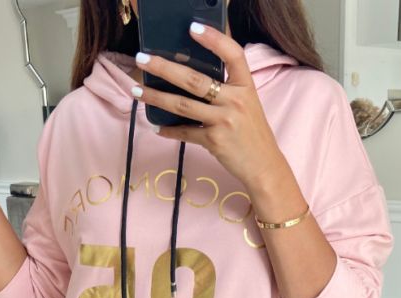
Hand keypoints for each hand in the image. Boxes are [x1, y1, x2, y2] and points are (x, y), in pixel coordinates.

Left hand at [132, 22, 281, 187]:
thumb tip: (194, 74)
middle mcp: (235, 101)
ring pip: (183, 105)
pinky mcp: (214, 141)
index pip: (233, 54)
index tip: (192, 28)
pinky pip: (185, 133)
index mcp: (246, 86)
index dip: (214, 39)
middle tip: (143, 58)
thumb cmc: (252, 133)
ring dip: (156, 97)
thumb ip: (228, 88)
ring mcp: (224, 121)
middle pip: (195, 80)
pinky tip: (156, 127)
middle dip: (165, 68)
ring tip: (137, 90)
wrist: (264, 166)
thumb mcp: (248, 104)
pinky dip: (169, 130)